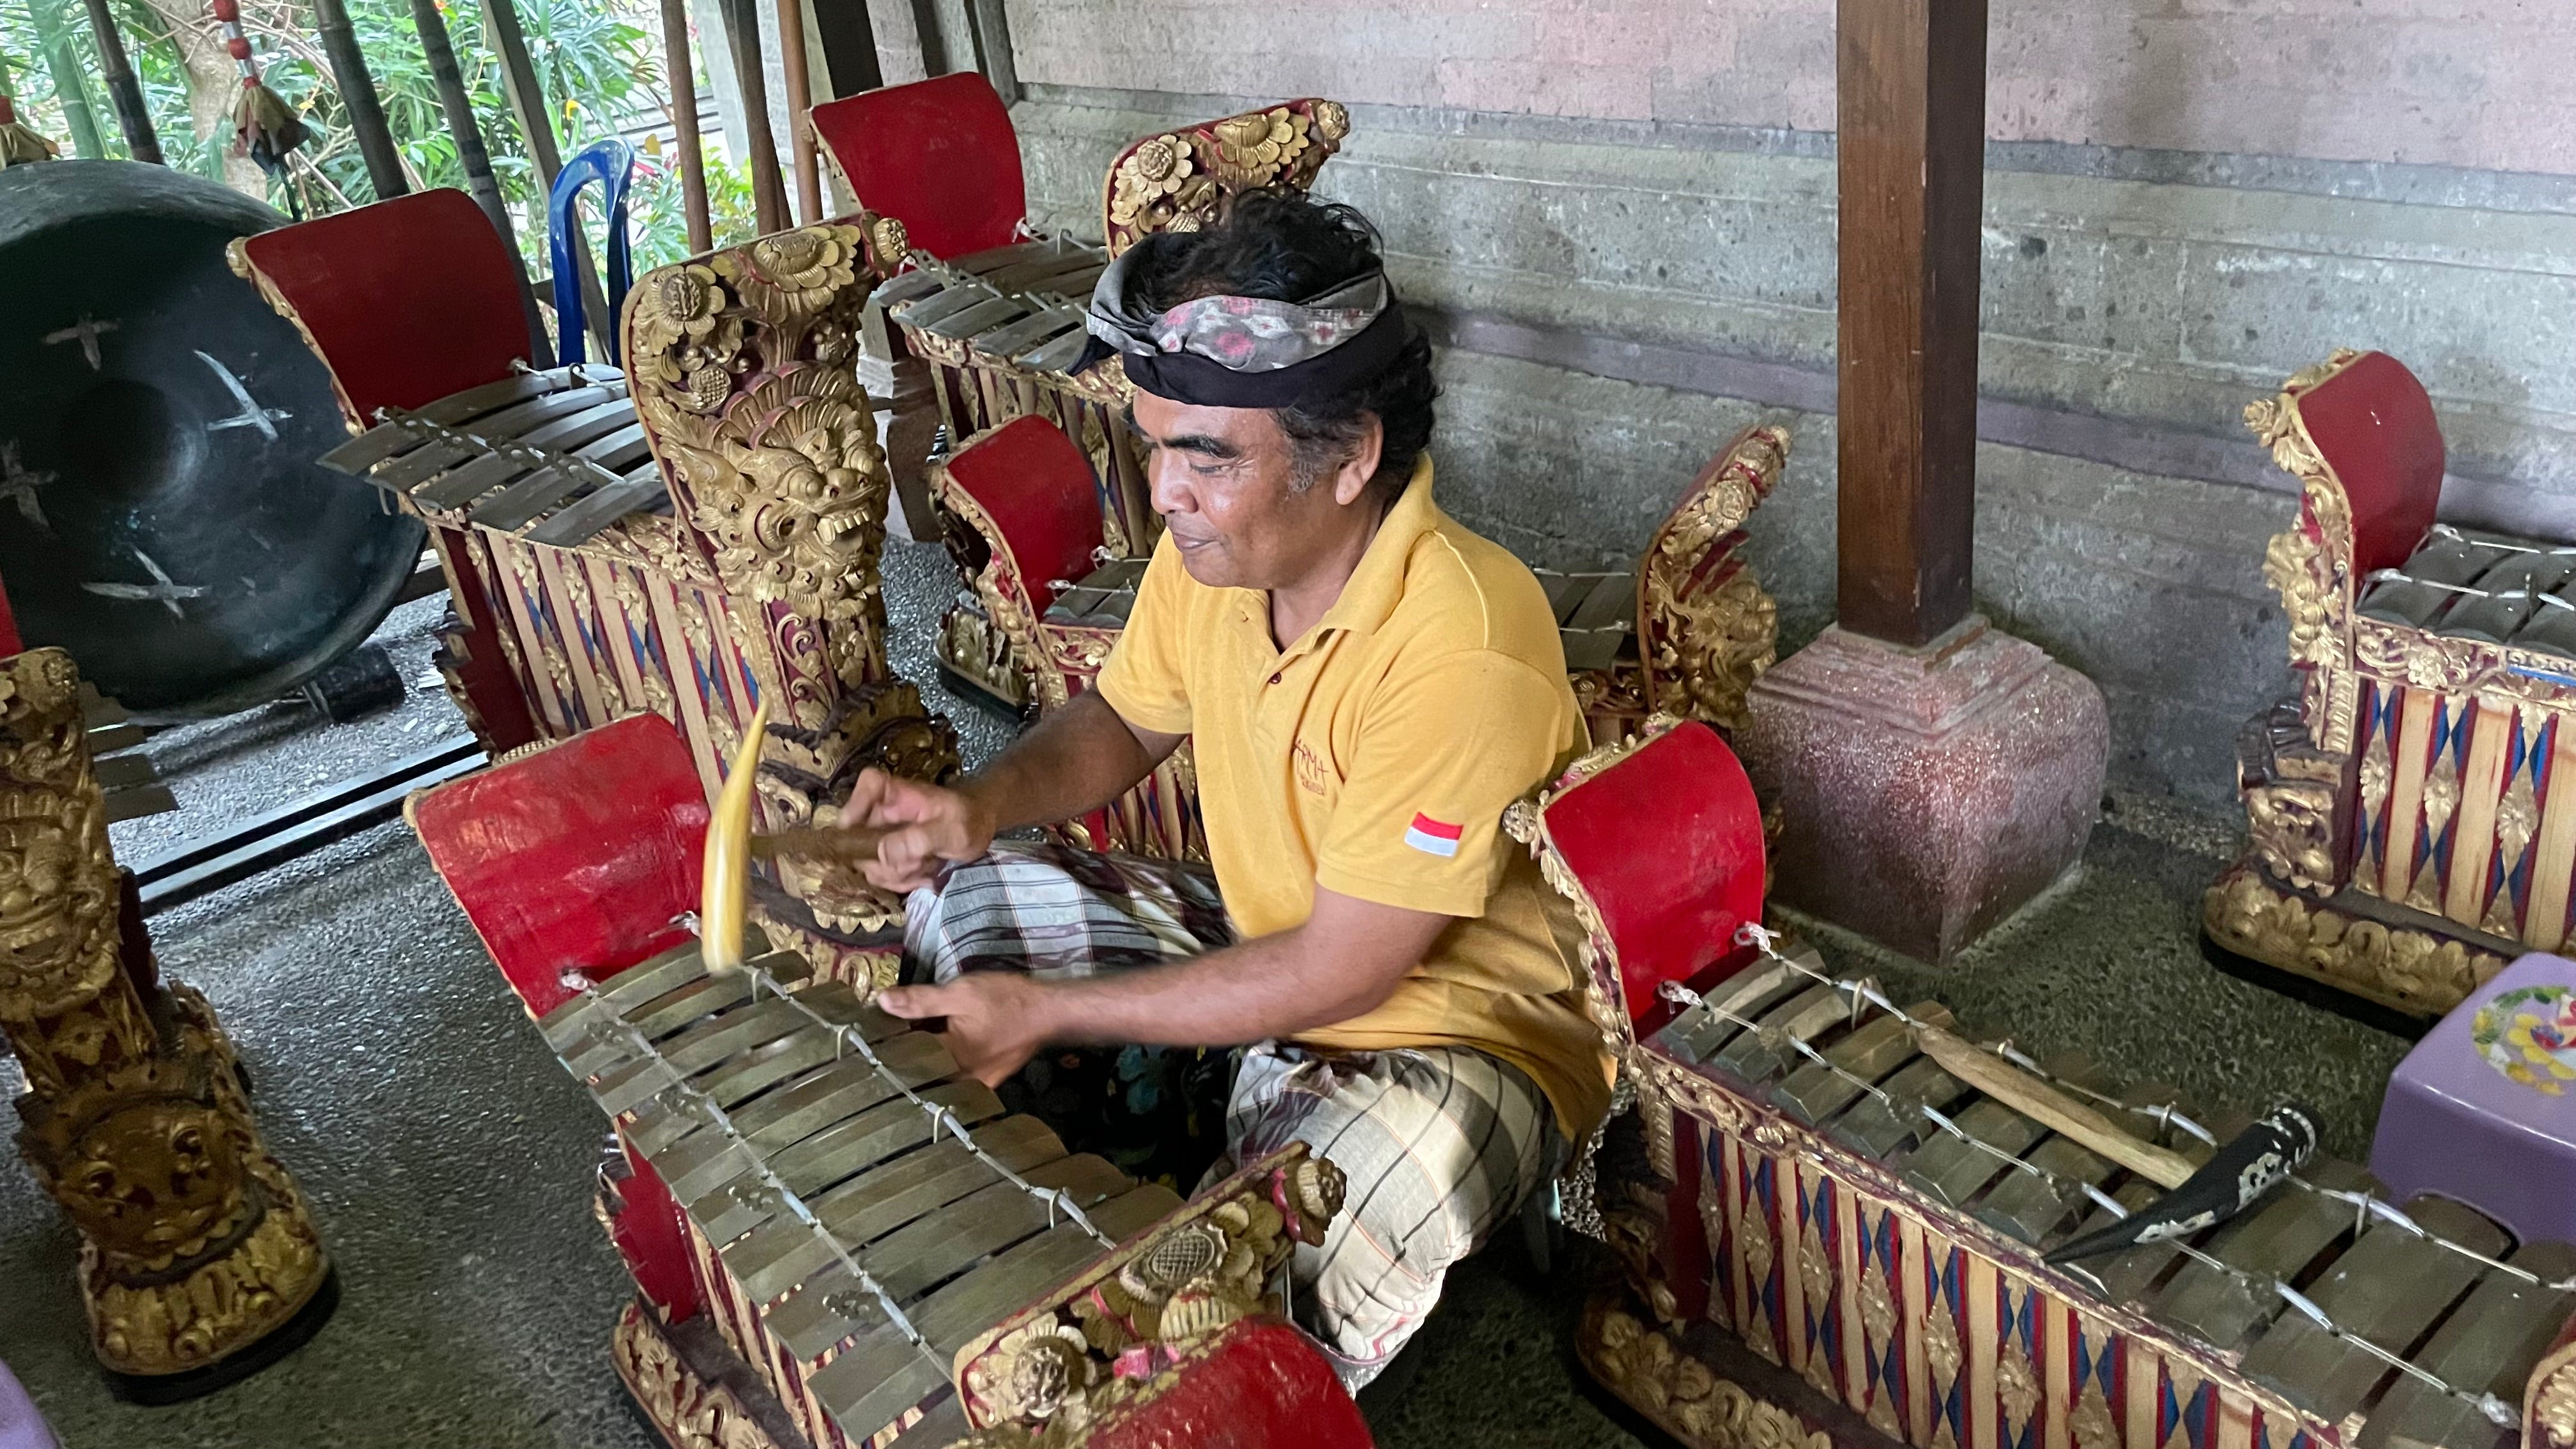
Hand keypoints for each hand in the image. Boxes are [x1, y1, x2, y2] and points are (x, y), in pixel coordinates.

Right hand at [838, 768, 997, 891]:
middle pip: (859, 837)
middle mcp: (883, 811)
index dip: (855, 806)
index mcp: (897, 793)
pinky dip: (902, 881)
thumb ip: (919, 839)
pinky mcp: (886, 854)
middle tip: (917, 864)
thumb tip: (883, 853)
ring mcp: (881, 834)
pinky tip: (923, 876)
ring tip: (925, 868)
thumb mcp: (952, 831)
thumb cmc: (969, 821)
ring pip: (868, 863)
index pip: (867, 785)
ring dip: (897, 874)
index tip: (859, 832)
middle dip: (886, 861)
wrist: (978, 831)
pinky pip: (880, 875)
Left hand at [876, 974, 1046, 1085]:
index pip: (904, 1059)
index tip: (871, 1032)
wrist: (1051, 1012)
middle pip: (920, 1071)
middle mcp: (961, 1080)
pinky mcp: (986, 1079)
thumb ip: (920, 1001)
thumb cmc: (1008, 1001)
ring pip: (937, 1073)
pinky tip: (937, 1043)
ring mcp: (975, 1084)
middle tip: (883, 1035)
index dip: (886, 1044)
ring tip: (905, 1037)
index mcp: (950, 1062)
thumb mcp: (960, 993)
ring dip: (922, 1057)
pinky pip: (955, 1073)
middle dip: (902, 1054)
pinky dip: (943, 1060)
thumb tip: (882, 1001)